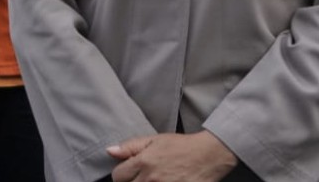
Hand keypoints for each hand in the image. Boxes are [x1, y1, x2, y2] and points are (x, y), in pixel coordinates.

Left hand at [107, 131, 237, 181]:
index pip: (118, 176)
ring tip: (153, 180)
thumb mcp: (155, 140)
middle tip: (143, 178)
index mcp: (144, 162)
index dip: (122, 175)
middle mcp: (151, 179)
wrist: (209, 155)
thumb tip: (109, 151)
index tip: (129, 173)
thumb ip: (131, 146)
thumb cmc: (182, 146)